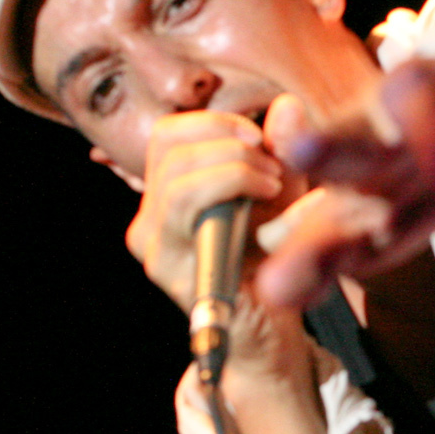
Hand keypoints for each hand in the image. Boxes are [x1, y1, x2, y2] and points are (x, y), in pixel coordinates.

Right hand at [126, 108, 326, 433]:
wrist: (273, 329)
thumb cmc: (274, 259)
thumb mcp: (281, 193)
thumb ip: (281, 148)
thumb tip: (286, 104)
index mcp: (165, 197)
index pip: (168, 135)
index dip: (215, 124)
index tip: (259, 138)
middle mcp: (148, 221)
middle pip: (170, 147)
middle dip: (229, 144)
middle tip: (271, 166)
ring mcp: (153, 247)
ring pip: (177, 176)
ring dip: (234, 166)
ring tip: (271, 183)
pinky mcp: (169, 268)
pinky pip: (189, 207)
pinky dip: (232, 188)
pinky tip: (266, 201)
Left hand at [256, 0, 434, 309]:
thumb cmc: (424, 160)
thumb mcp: (383, 209)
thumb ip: (326, 251)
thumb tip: (271, 293)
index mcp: (378, 138)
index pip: (346, 147)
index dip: (323, 151)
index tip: (299, 153)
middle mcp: (422, 97)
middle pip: (411, 96)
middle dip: (433, 134)